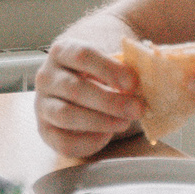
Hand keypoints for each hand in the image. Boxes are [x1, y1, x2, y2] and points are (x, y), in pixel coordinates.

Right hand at [35, 28, 141, 157]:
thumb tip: (152, 80)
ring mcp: (42, 104)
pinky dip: (88, 141)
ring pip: (66, 115)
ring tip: (125, 123)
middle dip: (110, 102)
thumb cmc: (103, 68)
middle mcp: (47, 76)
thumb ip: (126, 68)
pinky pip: (64, 142)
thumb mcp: (113, 59)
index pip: (81, 56)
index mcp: (62, 51)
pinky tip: (107, 135)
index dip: (109, 69)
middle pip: (75, 89)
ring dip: (100, 121)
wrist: (84, 77)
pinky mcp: (45, 129)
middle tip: (137, 109)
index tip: (133, 82)